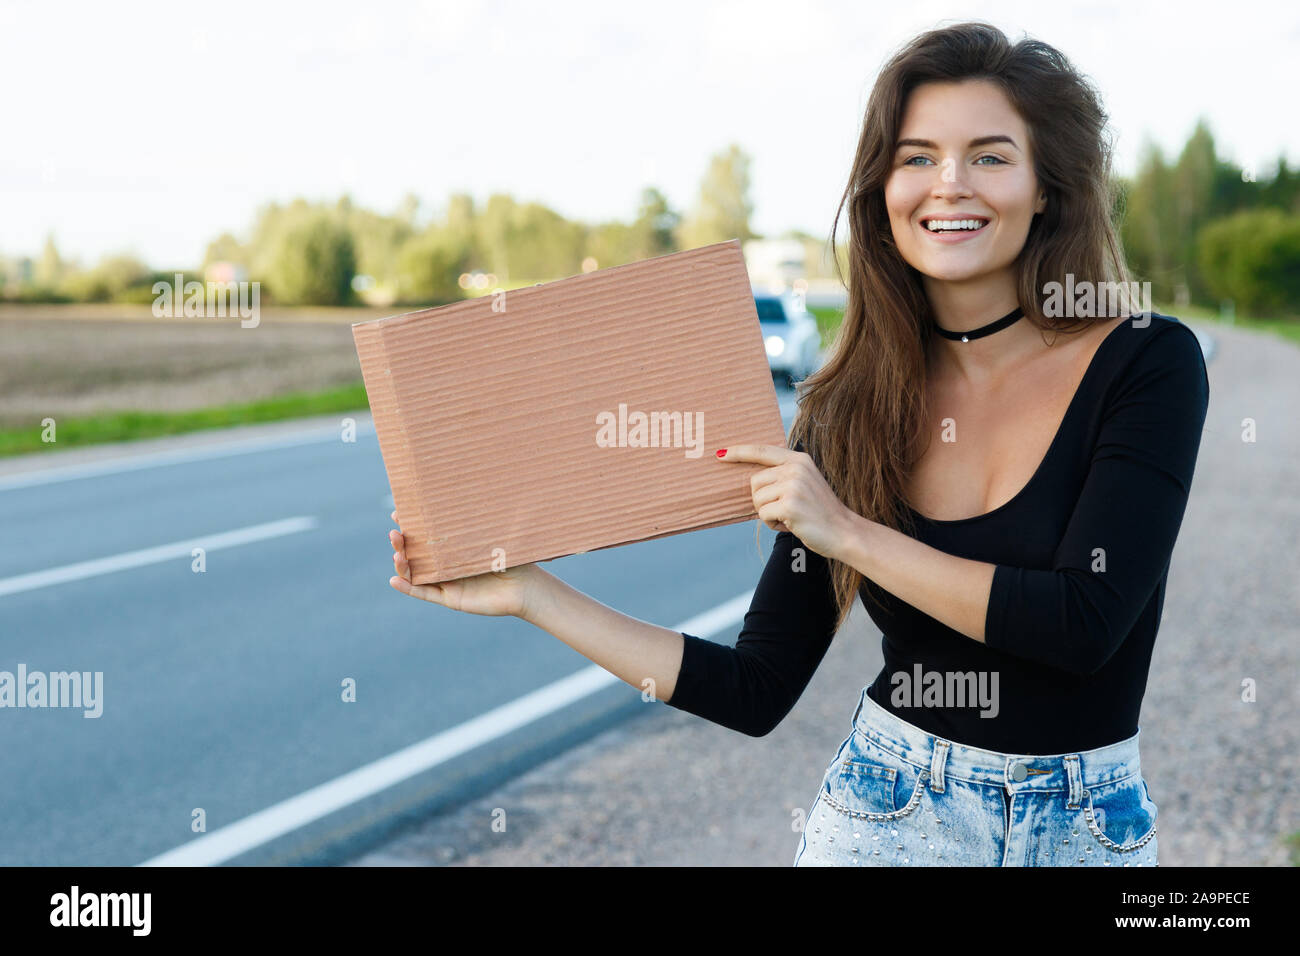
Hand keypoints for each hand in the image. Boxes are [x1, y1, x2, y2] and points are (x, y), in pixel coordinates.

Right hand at [387, 509, 542, 616]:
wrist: (526, 588)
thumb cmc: (514, 558)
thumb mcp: (493, 535)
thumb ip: (479, 520)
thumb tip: (475, 487)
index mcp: (456, 547)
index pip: (428, 535)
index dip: (411, 524)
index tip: (399, 512)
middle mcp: (448, 564)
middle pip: (416, 553)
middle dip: (402, 542)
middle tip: (395, 531)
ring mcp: (448, 582)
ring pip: (416, 573)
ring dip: (401, 563)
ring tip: (396, 552)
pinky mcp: (451, 598)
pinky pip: (424, 593)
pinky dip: (408, 588)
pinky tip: (394, 580)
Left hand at [716, 444, 855, 559]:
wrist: (844, 531)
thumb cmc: (820, 512)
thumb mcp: (805, 484)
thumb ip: (783, 475)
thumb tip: (752, 480)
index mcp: (799, 460)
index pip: (763, 451)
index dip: (740, 452)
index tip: (721, 454)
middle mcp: (796, 468)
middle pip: (754, 482)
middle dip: (763, 500)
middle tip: (786, 509)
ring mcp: (793, 485)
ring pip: (757, 499)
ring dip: (768, 513)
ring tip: (791, 517)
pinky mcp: (789, 504)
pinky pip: (763, 514)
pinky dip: (772, 524)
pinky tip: (791, 525)